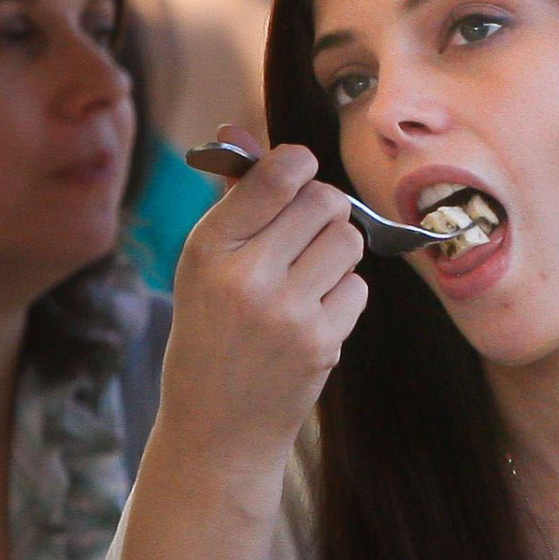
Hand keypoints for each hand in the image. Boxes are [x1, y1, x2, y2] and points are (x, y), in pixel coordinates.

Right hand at [157, 125, 367, 471]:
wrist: (217, 429)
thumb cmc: (209, 335)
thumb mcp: (201, 266)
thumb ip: (232, 199)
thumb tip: (245, 130)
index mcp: (208, 248)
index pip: (277, 174)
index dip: (299, 165)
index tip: (300, 172)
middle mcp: (247, 276)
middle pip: (325, 201)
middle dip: (324, 208)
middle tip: (306, 231)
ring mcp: (288, 312)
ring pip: (348, 240)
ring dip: (337, 250)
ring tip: (308, 275)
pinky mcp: (321, 342)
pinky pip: (358, 287)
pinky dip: (343, 295)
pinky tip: (313, 315)